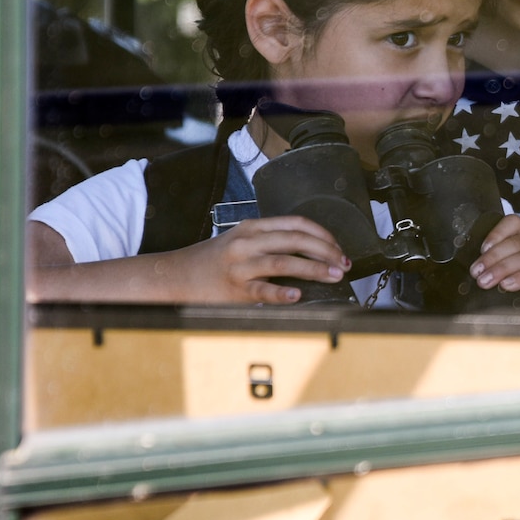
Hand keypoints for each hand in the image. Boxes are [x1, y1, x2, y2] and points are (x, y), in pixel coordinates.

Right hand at [187, 216, 347, 303]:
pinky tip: (298, 295)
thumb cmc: (212, 260)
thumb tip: (311, 251)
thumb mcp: (240, 240)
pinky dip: (282, 293)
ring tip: (333, 276)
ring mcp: (240, 265)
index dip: (323, 235)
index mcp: (253, 227)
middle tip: (344, 264)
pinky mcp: (233, 288)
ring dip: (314, 269)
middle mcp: (248, 242)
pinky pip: (262, 290)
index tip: (339, 248)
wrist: (175, 276)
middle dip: (326, 251)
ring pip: (284, 263)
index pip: (297, 224)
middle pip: (296, 240)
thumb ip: (269, 240)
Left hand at [471, 215, 519, 311]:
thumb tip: (475, 267)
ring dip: (504, 268)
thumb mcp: (507, 273)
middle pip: (518, 241)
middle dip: (494, 257)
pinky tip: (509, 285)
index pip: (513, 223)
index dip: (496, 234)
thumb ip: (495, 265)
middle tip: (478, 273)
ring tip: (487, 281)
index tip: (481, 250)